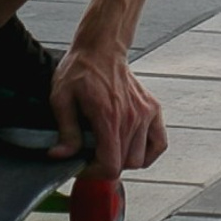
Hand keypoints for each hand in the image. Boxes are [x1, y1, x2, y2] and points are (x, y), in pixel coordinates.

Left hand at [50, 40, 167, 177]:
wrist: (101, 46)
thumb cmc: (81, 68)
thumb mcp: (61, 98)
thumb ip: (65, 131)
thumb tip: (61, 156)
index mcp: (108, 116)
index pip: (111, 165)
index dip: (94, 174)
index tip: (83, 166)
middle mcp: (132, 116)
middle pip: (124, 165)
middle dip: (105, 165)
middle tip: (91, 154)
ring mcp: (146, 113)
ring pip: (140, 159)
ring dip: (124, 159)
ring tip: (109, 147)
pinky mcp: (153, 109)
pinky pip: (159, 144)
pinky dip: (148, 152)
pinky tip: (132, 147)